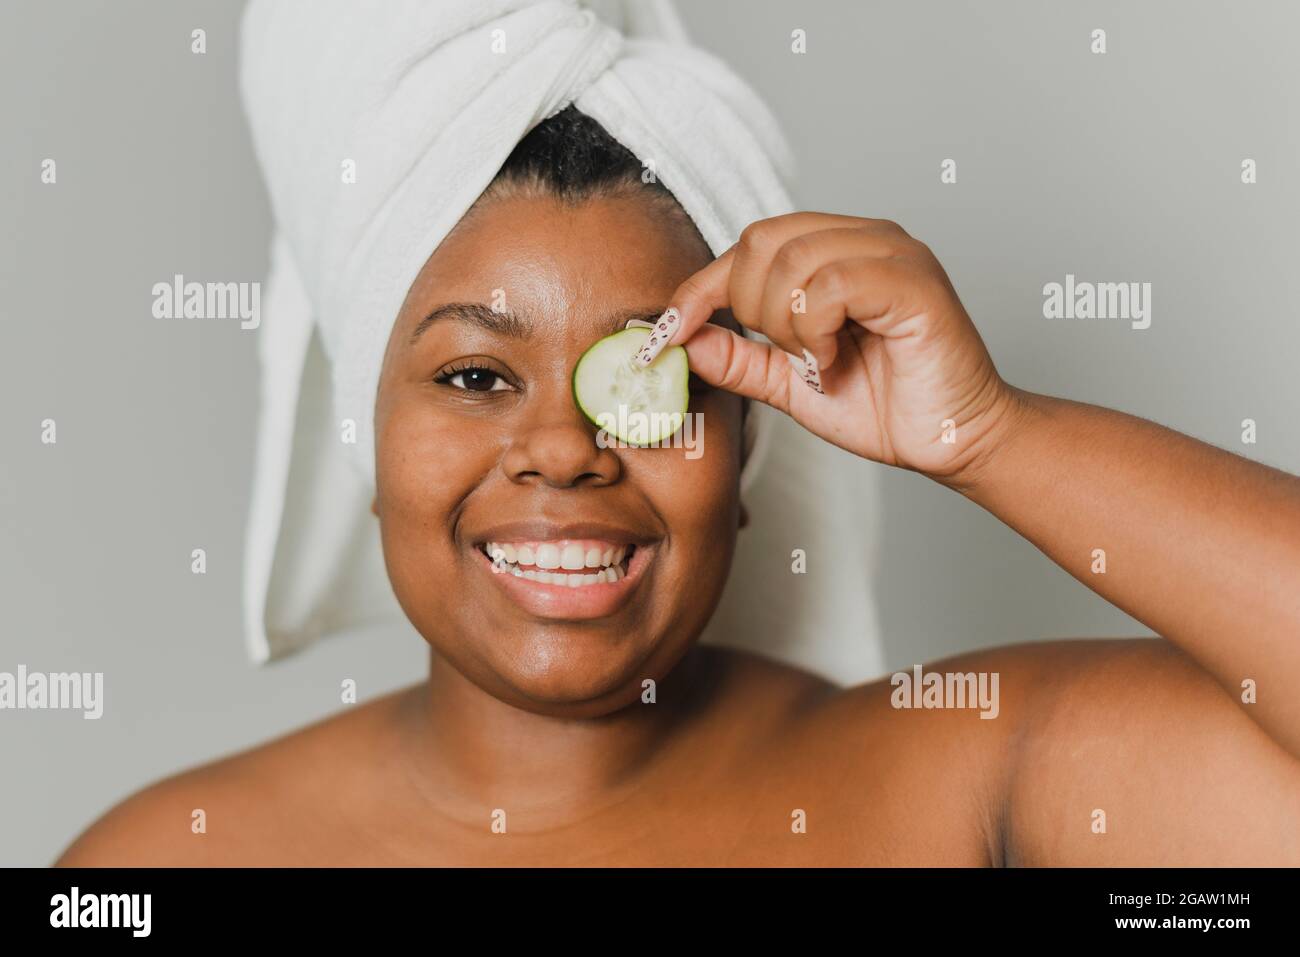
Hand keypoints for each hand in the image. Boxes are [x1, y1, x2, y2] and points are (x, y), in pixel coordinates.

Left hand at [657, 212, 1023, 484]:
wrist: (950, 441)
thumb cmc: (886, 407)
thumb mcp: (791, 384)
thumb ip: (740, 357)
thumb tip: (683, 338)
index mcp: (837, 251)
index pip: (750, 243)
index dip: (701, 287)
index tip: (667, 332)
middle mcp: (865, 238)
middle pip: (762, 240)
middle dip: (749, 307)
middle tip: (783, 354)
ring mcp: (893, 252)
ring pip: (793, 259)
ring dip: (786, 324)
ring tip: (816, 359)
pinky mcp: (913, 280)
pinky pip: (832, 283)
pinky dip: (816, 328)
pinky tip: (834, 356)